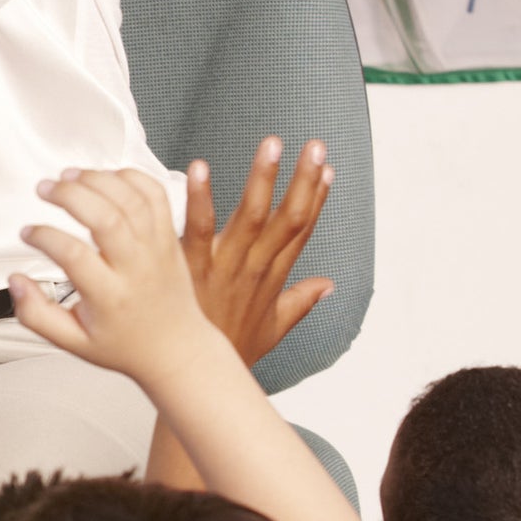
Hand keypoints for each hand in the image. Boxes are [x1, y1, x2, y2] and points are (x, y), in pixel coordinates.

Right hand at [12, 166, 224, 386]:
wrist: (177, 349)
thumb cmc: (124, 344)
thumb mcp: (72, 342)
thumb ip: (35, 315)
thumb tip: (15, 280)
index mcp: (110, 297)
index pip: (74, 256)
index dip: (45, 237)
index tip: (28, 233)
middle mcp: (136, 268)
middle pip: (106, 217)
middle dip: (70, 193)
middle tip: (45, 188)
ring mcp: (157, 249)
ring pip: (132, 199)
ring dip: (97, 179)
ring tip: (70, 175)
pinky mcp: (170, 236)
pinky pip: (156, 195)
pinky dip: (131, 176)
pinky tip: (106, 177)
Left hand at [182, 140, 333, 367]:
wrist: (195, 376)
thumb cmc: (231, 348)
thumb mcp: (274, 328)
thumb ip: (301, 301)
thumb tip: (328, 285)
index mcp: (274, 277)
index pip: (301, 230)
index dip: (316, 198)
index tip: (327, 168)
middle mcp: (256, 268)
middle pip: (287, 218)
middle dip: (303, 180)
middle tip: (314, 146)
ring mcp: (225, 267)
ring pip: (251, 216)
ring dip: (263, 178)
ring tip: (272, 144)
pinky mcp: (192, 268)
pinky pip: (197, 228)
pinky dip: (200, 199)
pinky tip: (201, 168)